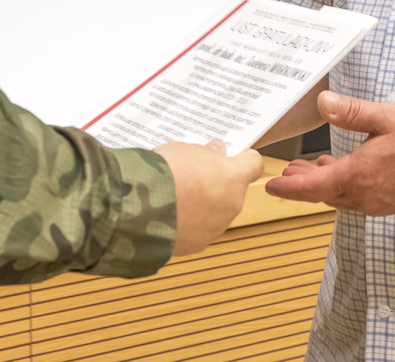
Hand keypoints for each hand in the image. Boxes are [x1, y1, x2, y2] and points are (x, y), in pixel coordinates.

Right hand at [157, 140, 264, 255]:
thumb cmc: (166, 174)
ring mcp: (216, 227)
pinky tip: (169, 214)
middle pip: (233, 190)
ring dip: (203, 205)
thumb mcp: (186, 151)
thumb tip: (216, 152)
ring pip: (216, 212)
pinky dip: (189, 223)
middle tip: (193, 174)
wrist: (141, 209)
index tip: (234, 156)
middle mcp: (232, 204)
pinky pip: (199, 229)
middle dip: (217, 183)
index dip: (244, 158)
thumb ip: (206, 154)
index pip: (254, 164)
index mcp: (234, 177)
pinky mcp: (198, 244)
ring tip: (175, 195)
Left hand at [262, 90, 394, 215]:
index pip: (312, 188)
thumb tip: (322, 102)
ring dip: (322, 185)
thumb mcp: (387, 117)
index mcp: (359, 175)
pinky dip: (342, 187)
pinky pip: (356, 199)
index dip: (288, 188)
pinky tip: (343, 170)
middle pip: (322, 195)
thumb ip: (352, 112)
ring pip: (339, 198)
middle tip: (285, 174)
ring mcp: (377, 203)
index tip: (269, 186)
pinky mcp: (388, 204)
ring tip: (309, 170)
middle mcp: (364, 195)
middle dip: (301, 185)